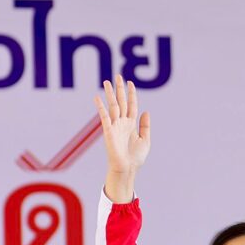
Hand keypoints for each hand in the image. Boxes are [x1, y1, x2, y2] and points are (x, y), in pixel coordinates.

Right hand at [94, 74, 150, 202]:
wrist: (127, 169)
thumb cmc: (136, 158)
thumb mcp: (145, 140)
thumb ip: (145, 126)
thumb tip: (146, 111)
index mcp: (131, 124)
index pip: (132, 105)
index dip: (132, 94)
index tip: (131, 83)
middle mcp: (122, 123)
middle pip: (121, 102)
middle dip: (120, 89)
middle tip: (118, 75)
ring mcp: (115, 126)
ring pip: (113, 106)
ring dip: (110, 94)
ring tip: (107, 81)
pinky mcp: (109, 131)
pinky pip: (104, 116)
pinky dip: (101, 107)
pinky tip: (97, 97)